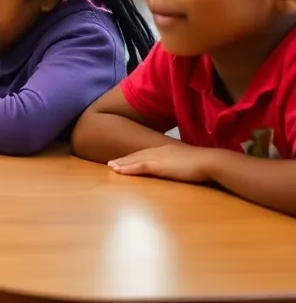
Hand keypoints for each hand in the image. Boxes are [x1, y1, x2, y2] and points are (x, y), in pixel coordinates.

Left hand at [109, 144, 225, 182]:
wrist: (210, 162)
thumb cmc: (204, 164)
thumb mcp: (189, 162)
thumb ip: (182, 163)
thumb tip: (181, 168)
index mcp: (167, 150)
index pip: (147, 153)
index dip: (135, 157)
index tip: (125, 160)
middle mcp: (160, 151)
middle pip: (138, 155)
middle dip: (124, 159)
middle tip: (111, 163)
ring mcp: (158, 157)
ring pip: (135, 160)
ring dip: (122, 163)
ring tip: (111, 167)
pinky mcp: (159, 165)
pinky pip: (139, 166)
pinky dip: (127, 168)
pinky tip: (119, 170)